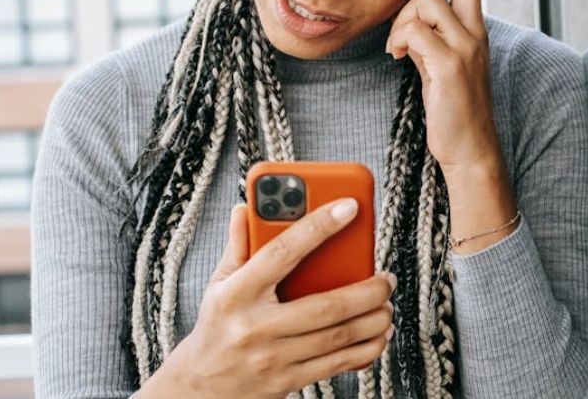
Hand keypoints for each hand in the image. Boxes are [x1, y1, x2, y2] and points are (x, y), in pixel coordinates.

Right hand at [159, 200, 395, 398]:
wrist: (200, 385)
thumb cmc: (217, 324)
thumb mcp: (219, 282)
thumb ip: (238, 245)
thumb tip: (245, 207)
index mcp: (238, 293)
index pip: (282, 252)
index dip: (318, 227)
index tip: (349, 207)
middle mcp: (256, 326)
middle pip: (324, 306)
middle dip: (366, 291)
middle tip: (386, 278)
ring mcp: (273, 357)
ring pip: (336, 337)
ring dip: (373, 320)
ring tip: (387, 304)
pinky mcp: (286, 381)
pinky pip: (336, 364)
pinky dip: (365, 349)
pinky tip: (379, 334)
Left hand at [386, 0, 500, 172]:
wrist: (471, 148)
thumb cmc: (452, 105)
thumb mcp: (443, 60)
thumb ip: (433, 32)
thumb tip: (410, 13)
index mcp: (472, 24)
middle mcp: (475, 28)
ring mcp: (467, 44)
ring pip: (424, 0)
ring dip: (402, 21)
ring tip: (401, 49)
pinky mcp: (452, 63)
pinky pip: (416, 31)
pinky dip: (402, 42)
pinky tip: (402, 58)